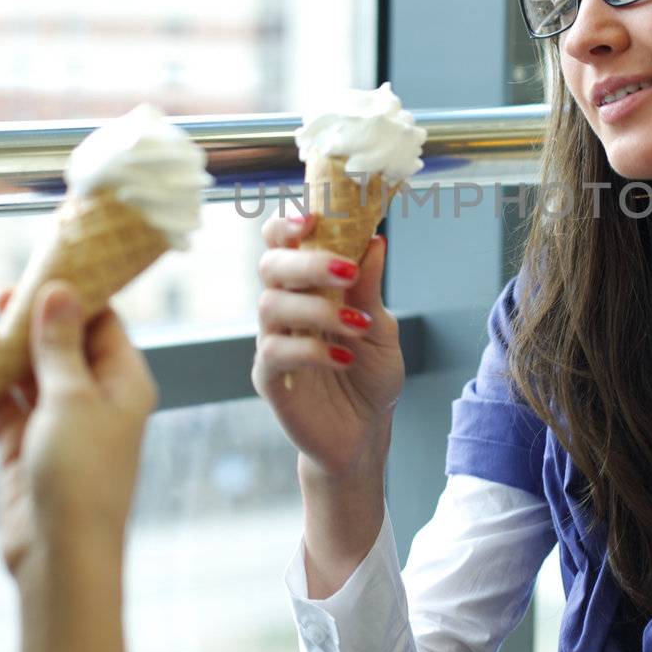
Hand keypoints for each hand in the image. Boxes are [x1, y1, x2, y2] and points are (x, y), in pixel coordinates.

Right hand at [0, 283, 156, 582]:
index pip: (102, 324)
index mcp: (125, 381)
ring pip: (26, 375)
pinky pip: (3, 407)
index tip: (40, 271)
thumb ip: (60, 344)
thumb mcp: (71, 398)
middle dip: (27, 322)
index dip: (72, 296)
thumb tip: (62, 291)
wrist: (60, 554)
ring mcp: (60, 424)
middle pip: (60, 345)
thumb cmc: (81, 474)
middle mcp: (96, 398)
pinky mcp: (26, 449)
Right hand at [252, 214, 403, 479]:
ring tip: (357, 325)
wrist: (365, 433)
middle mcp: (285, 309)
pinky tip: (343, 358)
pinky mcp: (269, 379)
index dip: (287, 226)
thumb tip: (375, 242)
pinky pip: (275, 353)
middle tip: (346, 272)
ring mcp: (273, 342)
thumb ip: (370, 289)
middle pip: (271, 267)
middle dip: (306, 263)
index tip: (313, 218)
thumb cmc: (369, 375)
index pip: (282, 245)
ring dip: (318, 309)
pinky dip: (311, 350)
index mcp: (307, 288)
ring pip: (270, 306)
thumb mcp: (381, 329)